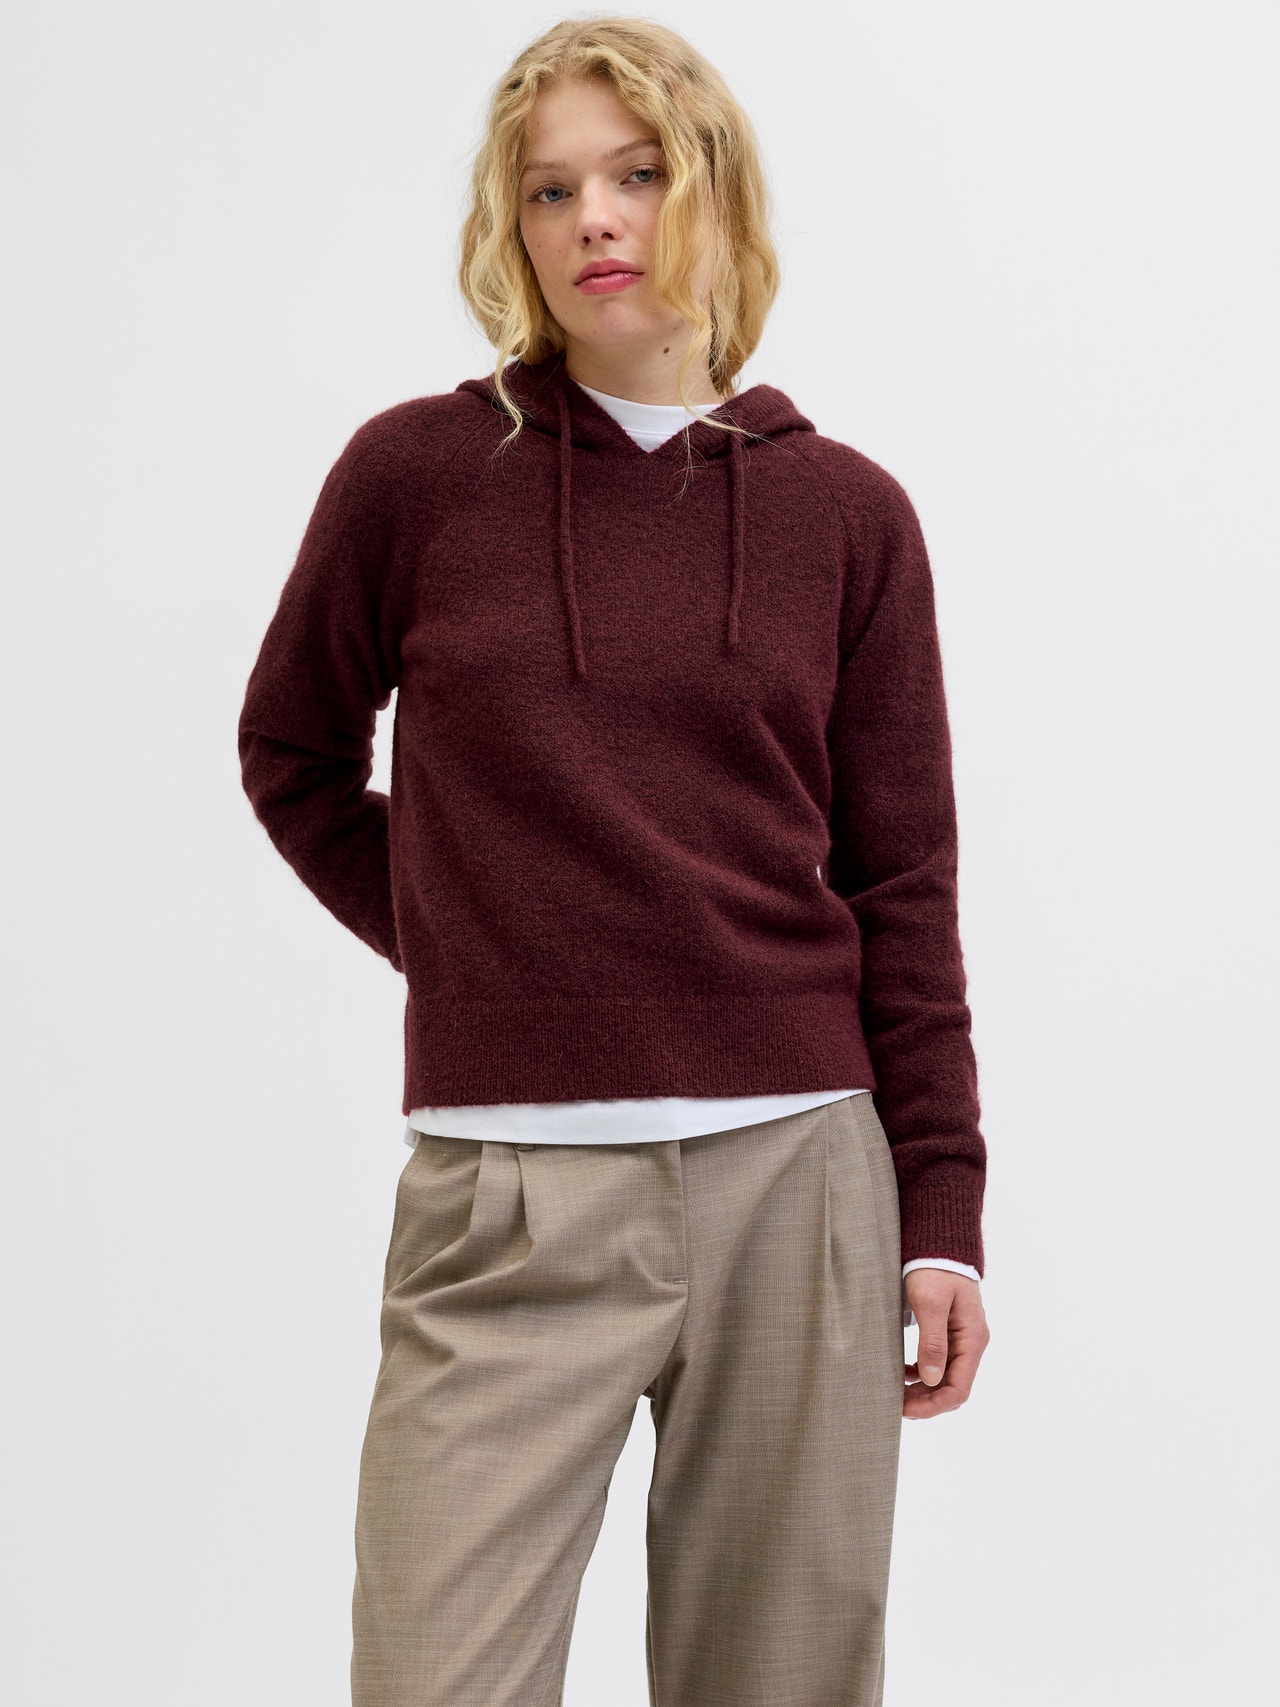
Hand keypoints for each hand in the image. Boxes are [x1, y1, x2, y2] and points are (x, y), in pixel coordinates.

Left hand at [902, 1268, 988, 1419]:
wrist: (939, 1244)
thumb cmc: (934, 1269)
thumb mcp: (929, 1303)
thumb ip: (932, 1341)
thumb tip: (930, 1380)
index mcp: (972, 1339)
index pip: (959, 1389)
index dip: (933, 1406)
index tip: (906, 1411)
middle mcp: (971, 1343)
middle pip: (952, 1388)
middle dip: (926, 1402)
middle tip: (896, 1405)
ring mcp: (962, 1339)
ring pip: (945, 1378)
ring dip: (923, 1391)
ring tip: (897, 1393)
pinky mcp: (950, 1332)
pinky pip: (940, 1363)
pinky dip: (923, 1374)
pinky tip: (905, 1373)